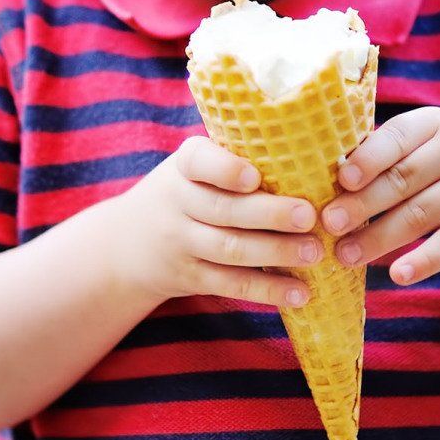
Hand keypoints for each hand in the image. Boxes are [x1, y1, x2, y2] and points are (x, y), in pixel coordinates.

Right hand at [108, 136, 322, 309]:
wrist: (124, 244)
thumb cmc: (183, 192)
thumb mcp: (191, 168)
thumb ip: (232, 158)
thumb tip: (307, 147)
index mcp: (183, 166)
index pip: (199, 162)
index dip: (226, 170)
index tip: (255, 177)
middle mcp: (177, 202)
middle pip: (224, 210)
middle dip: (270, 214)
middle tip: (310, 216)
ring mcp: (181, 244)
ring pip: (230, 250)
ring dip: (276, 252)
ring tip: (315, 252)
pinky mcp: (190, 277)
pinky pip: (231, 285)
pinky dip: (267, 289)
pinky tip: (300, 292)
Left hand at [320, 107, 439, 284]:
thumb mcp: (431, 145)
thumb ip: (389, 154)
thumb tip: (327, 177)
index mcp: (435, 123)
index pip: (396, 137)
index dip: (367, 159)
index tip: (340, 181)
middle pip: (402, 179)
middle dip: (361, 204)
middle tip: (327, 224)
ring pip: (420, 215)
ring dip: (379, 238)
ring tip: (345, 255)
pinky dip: (423, 261)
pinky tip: (398, 275)